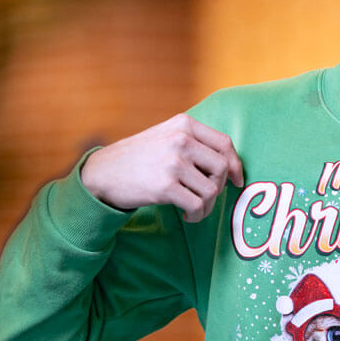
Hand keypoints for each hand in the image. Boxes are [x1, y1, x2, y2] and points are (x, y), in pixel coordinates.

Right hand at [80, 113, 244, 221]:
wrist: (102, 173)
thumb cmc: (138, 158)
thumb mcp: (165, 136)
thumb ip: (194, 142)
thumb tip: (231, 165)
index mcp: (184, 125)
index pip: (224, 143)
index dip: (235, 165)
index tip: (237, 181)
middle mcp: (181, 140)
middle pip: (221, 168)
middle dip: (219, 188)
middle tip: (207, 199)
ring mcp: (173, 162)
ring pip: (212, 190)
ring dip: (207, 206)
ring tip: (194, 210)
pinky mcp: (165, 186)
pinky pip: (198, 205)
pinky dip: (197, 215)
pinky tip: (187, 216)